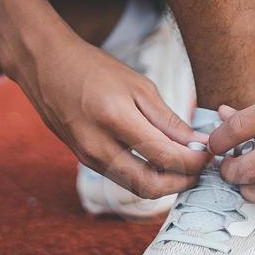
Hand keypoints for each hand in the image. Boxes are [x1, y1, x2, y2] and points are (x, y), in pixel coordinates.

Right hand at [8, 35, 205, 198]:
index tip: (209, 153)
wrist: (46, 66)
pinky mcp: (84, 160)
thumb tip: (197, 145)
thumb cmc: (95, 69)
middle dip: (181, 183)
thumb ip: (168, 120)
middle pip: (150, 185)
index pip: (165, 156)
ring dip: (165, 184)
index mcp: (116, 118)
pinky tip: (160, 163)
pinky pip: (122, 179)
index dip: (193, 161)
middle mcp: (99, 145)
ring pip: (135, 187)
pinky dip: (146, 176)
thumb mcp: (139, 86)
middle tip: (200, 168)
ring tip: (184, 166)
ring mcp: (88, 157)